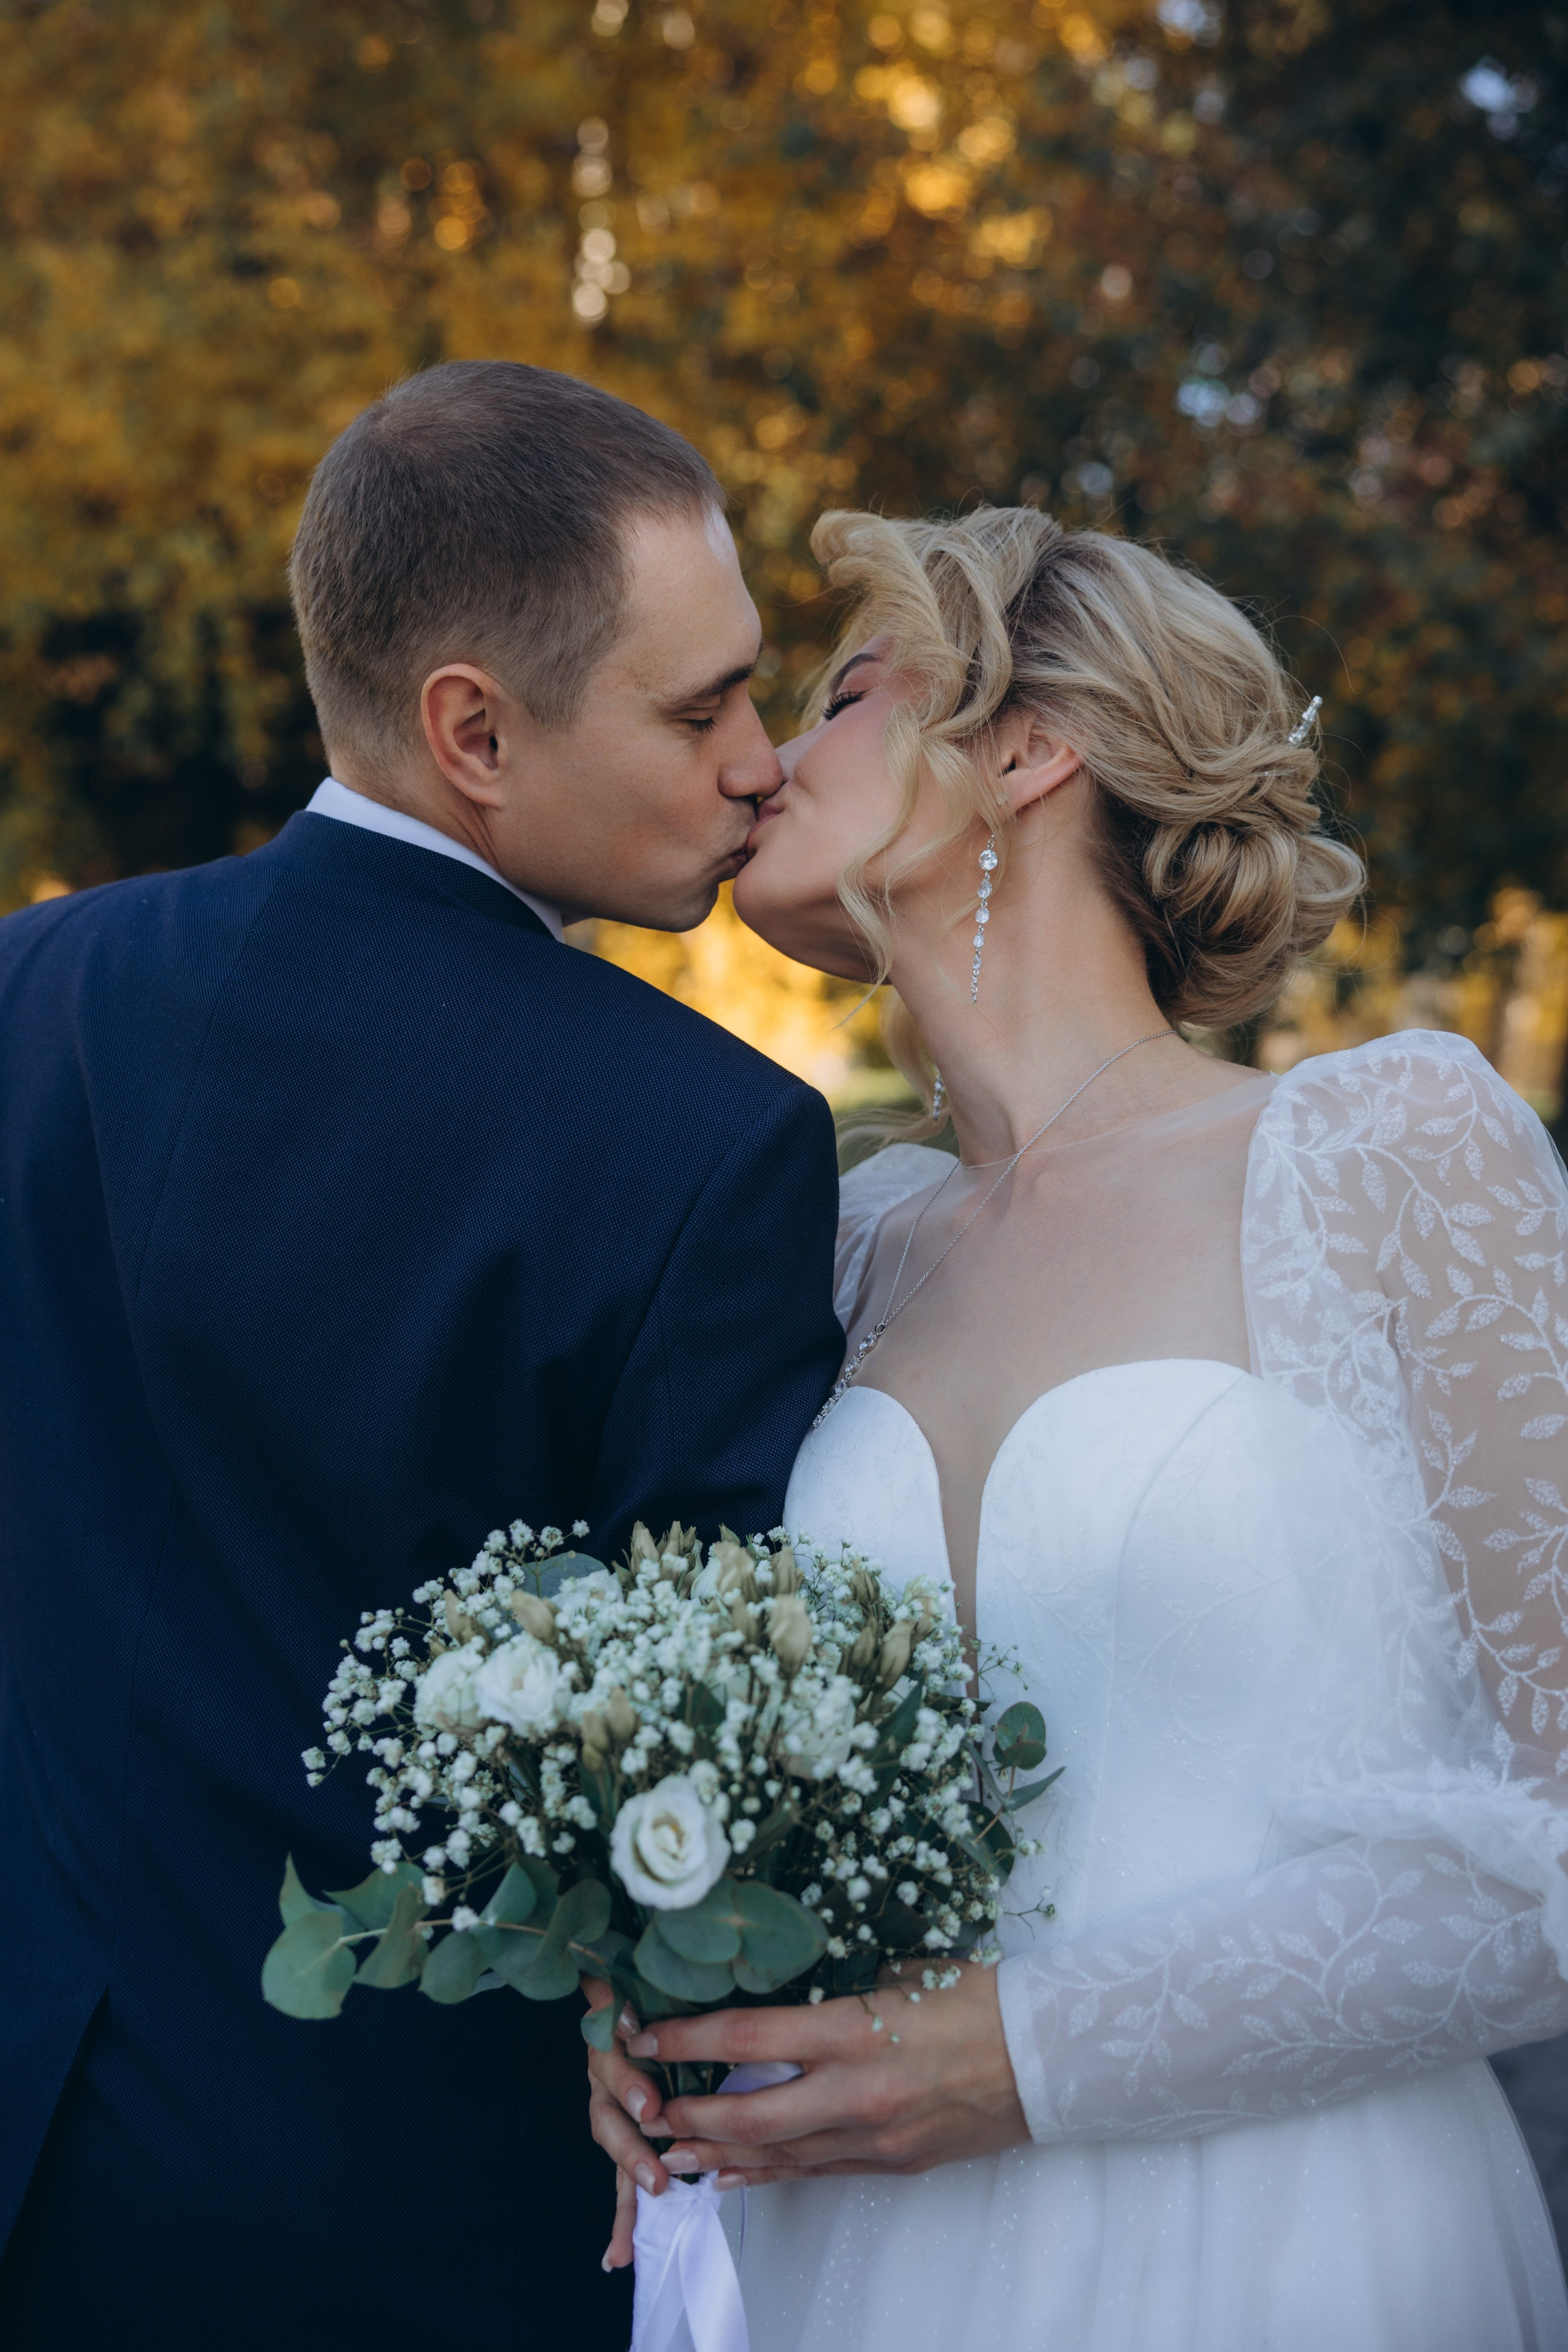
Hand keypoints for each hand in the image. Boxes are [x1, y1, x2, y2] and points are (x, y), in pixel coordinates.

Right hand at [583, 1979, 755, 2269]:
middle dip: (633, 2140)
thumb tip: (625, 2012)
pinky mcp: (628, 2137)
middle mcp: (608, 2074)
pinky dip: (623, 2219)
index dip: (629, 2082)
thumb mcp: (626, 1981)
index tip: (648, 2104)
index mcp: (612, 2036)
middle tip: (655, 2163)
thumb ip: (614, 1990)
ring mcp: (614, 2107)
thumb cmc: (645, 1989)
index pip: (612, 2061)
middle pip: (611, 2110)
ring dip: (632, 2171)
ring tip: (653, 2191)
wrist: (631, 1999)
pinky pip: (622, 2179)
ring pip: (617, 2144)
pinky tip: (617, 2256)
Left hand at [585, 1961, 1026, 2218]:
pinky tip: (735, 2175)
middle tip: (642, 2111)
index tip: (643, 2034)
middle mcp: (855, 2091)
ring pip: (777, 2155)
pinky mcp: (891, 2162)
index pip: (746, 2037)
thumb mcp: (896, 1970)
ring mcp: (873, 2136)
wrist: (1045, 2055)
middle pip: (749, 2115)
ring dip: (718, 2154)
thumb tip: (780, 1980)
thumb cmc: (973, 1994)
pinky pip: (816, 2172)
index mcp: (852, 2030)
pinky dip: (769, 2174)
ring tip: (671, 2155)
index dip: (686, 2041)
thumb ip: (837, 1986)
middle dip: (688, 2116)